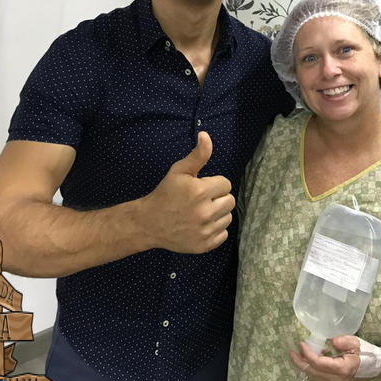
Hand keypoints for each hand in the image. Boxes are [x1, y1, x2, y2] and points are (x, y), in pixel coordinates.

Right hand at [142, 132, 234, 253]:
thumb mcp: (179, 171)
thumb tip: (206, 135)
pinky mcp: (205, 245)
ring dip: (218, 213)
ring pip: (228, 217)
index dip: (214, 184)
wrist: (149, 223)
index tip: (201, 187)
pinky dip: (215, 229)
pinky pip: (224, 234)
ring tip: (200, 212)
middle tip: (201, 200)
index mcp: (200, 191)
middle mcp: (205, 212)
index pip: (226, 184)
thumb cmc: (165, 194)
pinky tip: (201, 225)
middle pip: (230, 201)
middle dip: (218, 198)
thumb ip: (197, 155)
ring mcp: (205, 231)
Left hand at [290, 335, 380, 380]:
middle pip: (313, 373)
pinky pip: (321, 378)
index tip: (301, 344)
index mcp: (343, 370)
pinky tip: (313, 359)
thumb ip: (342, 341)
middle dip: (300, 362)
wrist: (378, 367)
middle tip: (292, 352)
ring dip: (306, 366)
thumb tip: (330, 342)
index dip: (307, 354)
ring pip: (316, 377)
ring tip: (299, 354)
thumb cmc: (367, 353)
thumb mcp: (355, 342)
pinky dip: (314, 369)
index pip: (318, 363)